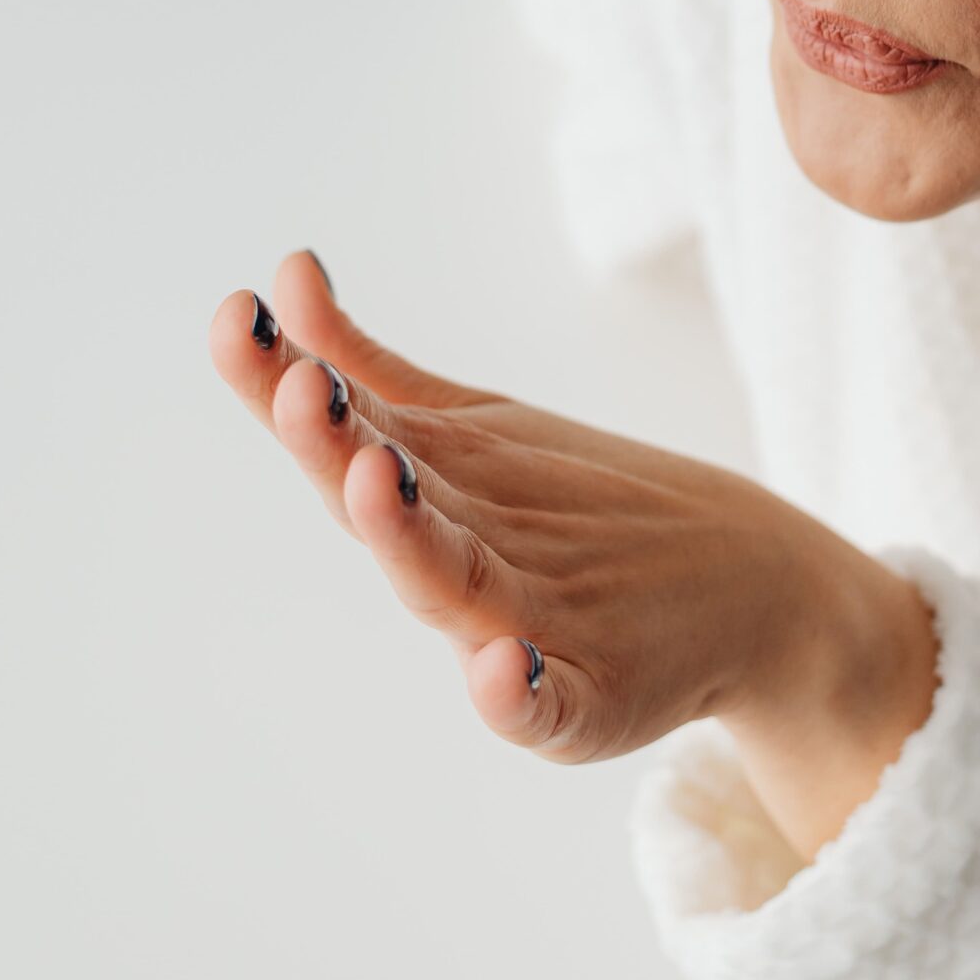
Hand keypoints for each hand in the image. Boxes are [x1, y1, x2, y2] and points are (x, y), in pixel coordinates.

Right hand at [206, 249, 936, 845]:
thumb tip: (284, 274)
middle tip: (301, 387)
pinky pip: (544, 705)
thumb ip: (370, 375)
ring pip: (449, 586)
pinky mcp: (582, 705)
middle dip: (335, 448)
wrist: (743, 597)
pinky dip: (516, 695)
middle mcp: (452, 564)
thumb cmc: (572, 517)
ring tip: (377, 474)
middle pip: (382, 505)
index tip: (236, 316)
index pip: (339, 428)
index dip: (279, 380)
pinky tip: (500, 666)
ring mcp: (514, 631)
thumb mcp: (471, 436)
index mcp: (421, 494)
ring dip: (407, 540)